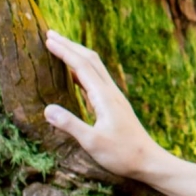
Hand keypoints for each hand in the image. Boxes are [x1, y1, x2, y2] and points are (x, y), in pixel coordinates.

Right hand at [44, 33, 160, 183]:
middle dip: (69, 45)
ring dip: (76, 55)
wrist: (149, 161)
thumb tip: (47, 109)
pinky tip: (74, 75)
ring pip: (94, 68)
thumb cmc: (122, 154)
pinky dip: (82, 71)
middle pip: (89, 60)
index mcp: (104, 97)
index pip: (81, 66)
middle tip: (50, 34)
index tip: (48, 39)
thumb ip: (70, 125)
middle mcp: (110, 92)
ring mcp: (113, 97)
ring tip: (59, 47)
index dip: (64, 51)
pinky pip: (96, 80)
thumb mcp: (93, 142)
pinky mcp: (114, 105)